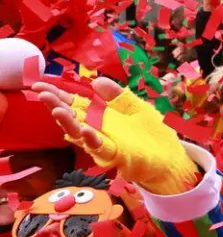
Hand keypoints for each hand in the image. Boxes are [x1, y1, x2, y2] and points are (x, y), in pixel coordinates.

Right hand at [32, 77, 199, 194]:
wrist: (169, 156)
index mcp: (100, 116)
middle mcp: (97, 129)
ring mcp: (104, 143)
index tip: (39, 85)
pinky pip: (100, 148)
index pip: (75, 103)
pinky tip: (86, 130)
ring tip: (57, 110)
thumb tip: (96, 80)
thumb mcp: (136, 107)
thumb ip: (118, 96)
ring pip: (80, 133)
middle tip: (42, 94)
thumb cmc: (150, 133)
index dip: (57, 95)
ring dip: (68, 122)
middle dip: (56, 105)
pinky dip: (91, 140)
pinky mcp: (115, 155)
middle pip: (72, 117)